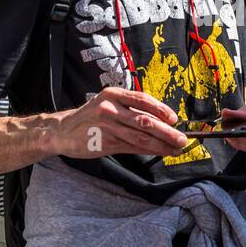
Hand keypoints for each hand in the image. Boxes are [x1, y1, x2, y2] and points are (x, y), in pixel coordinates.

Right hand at [52, 86, 186, 158]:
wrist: (63, 131)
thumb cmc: (91, 118)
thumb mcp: (108, 106)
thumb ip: (131, 111)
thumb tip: (161, 121)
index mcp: (113, 94)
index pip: (142, 100)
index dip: (161, 110)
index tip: (174, 119)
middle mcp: (110, 108)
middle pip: (144, 120)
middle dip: (167, 131)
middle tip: (182, 139)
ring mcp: (106, 126)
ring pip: (140, 136)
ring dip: (161, 144)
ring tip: (175, 148)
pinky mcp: (104, 142)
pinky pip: (131, 147)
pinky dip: (147, 150)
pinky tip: (158, 152)